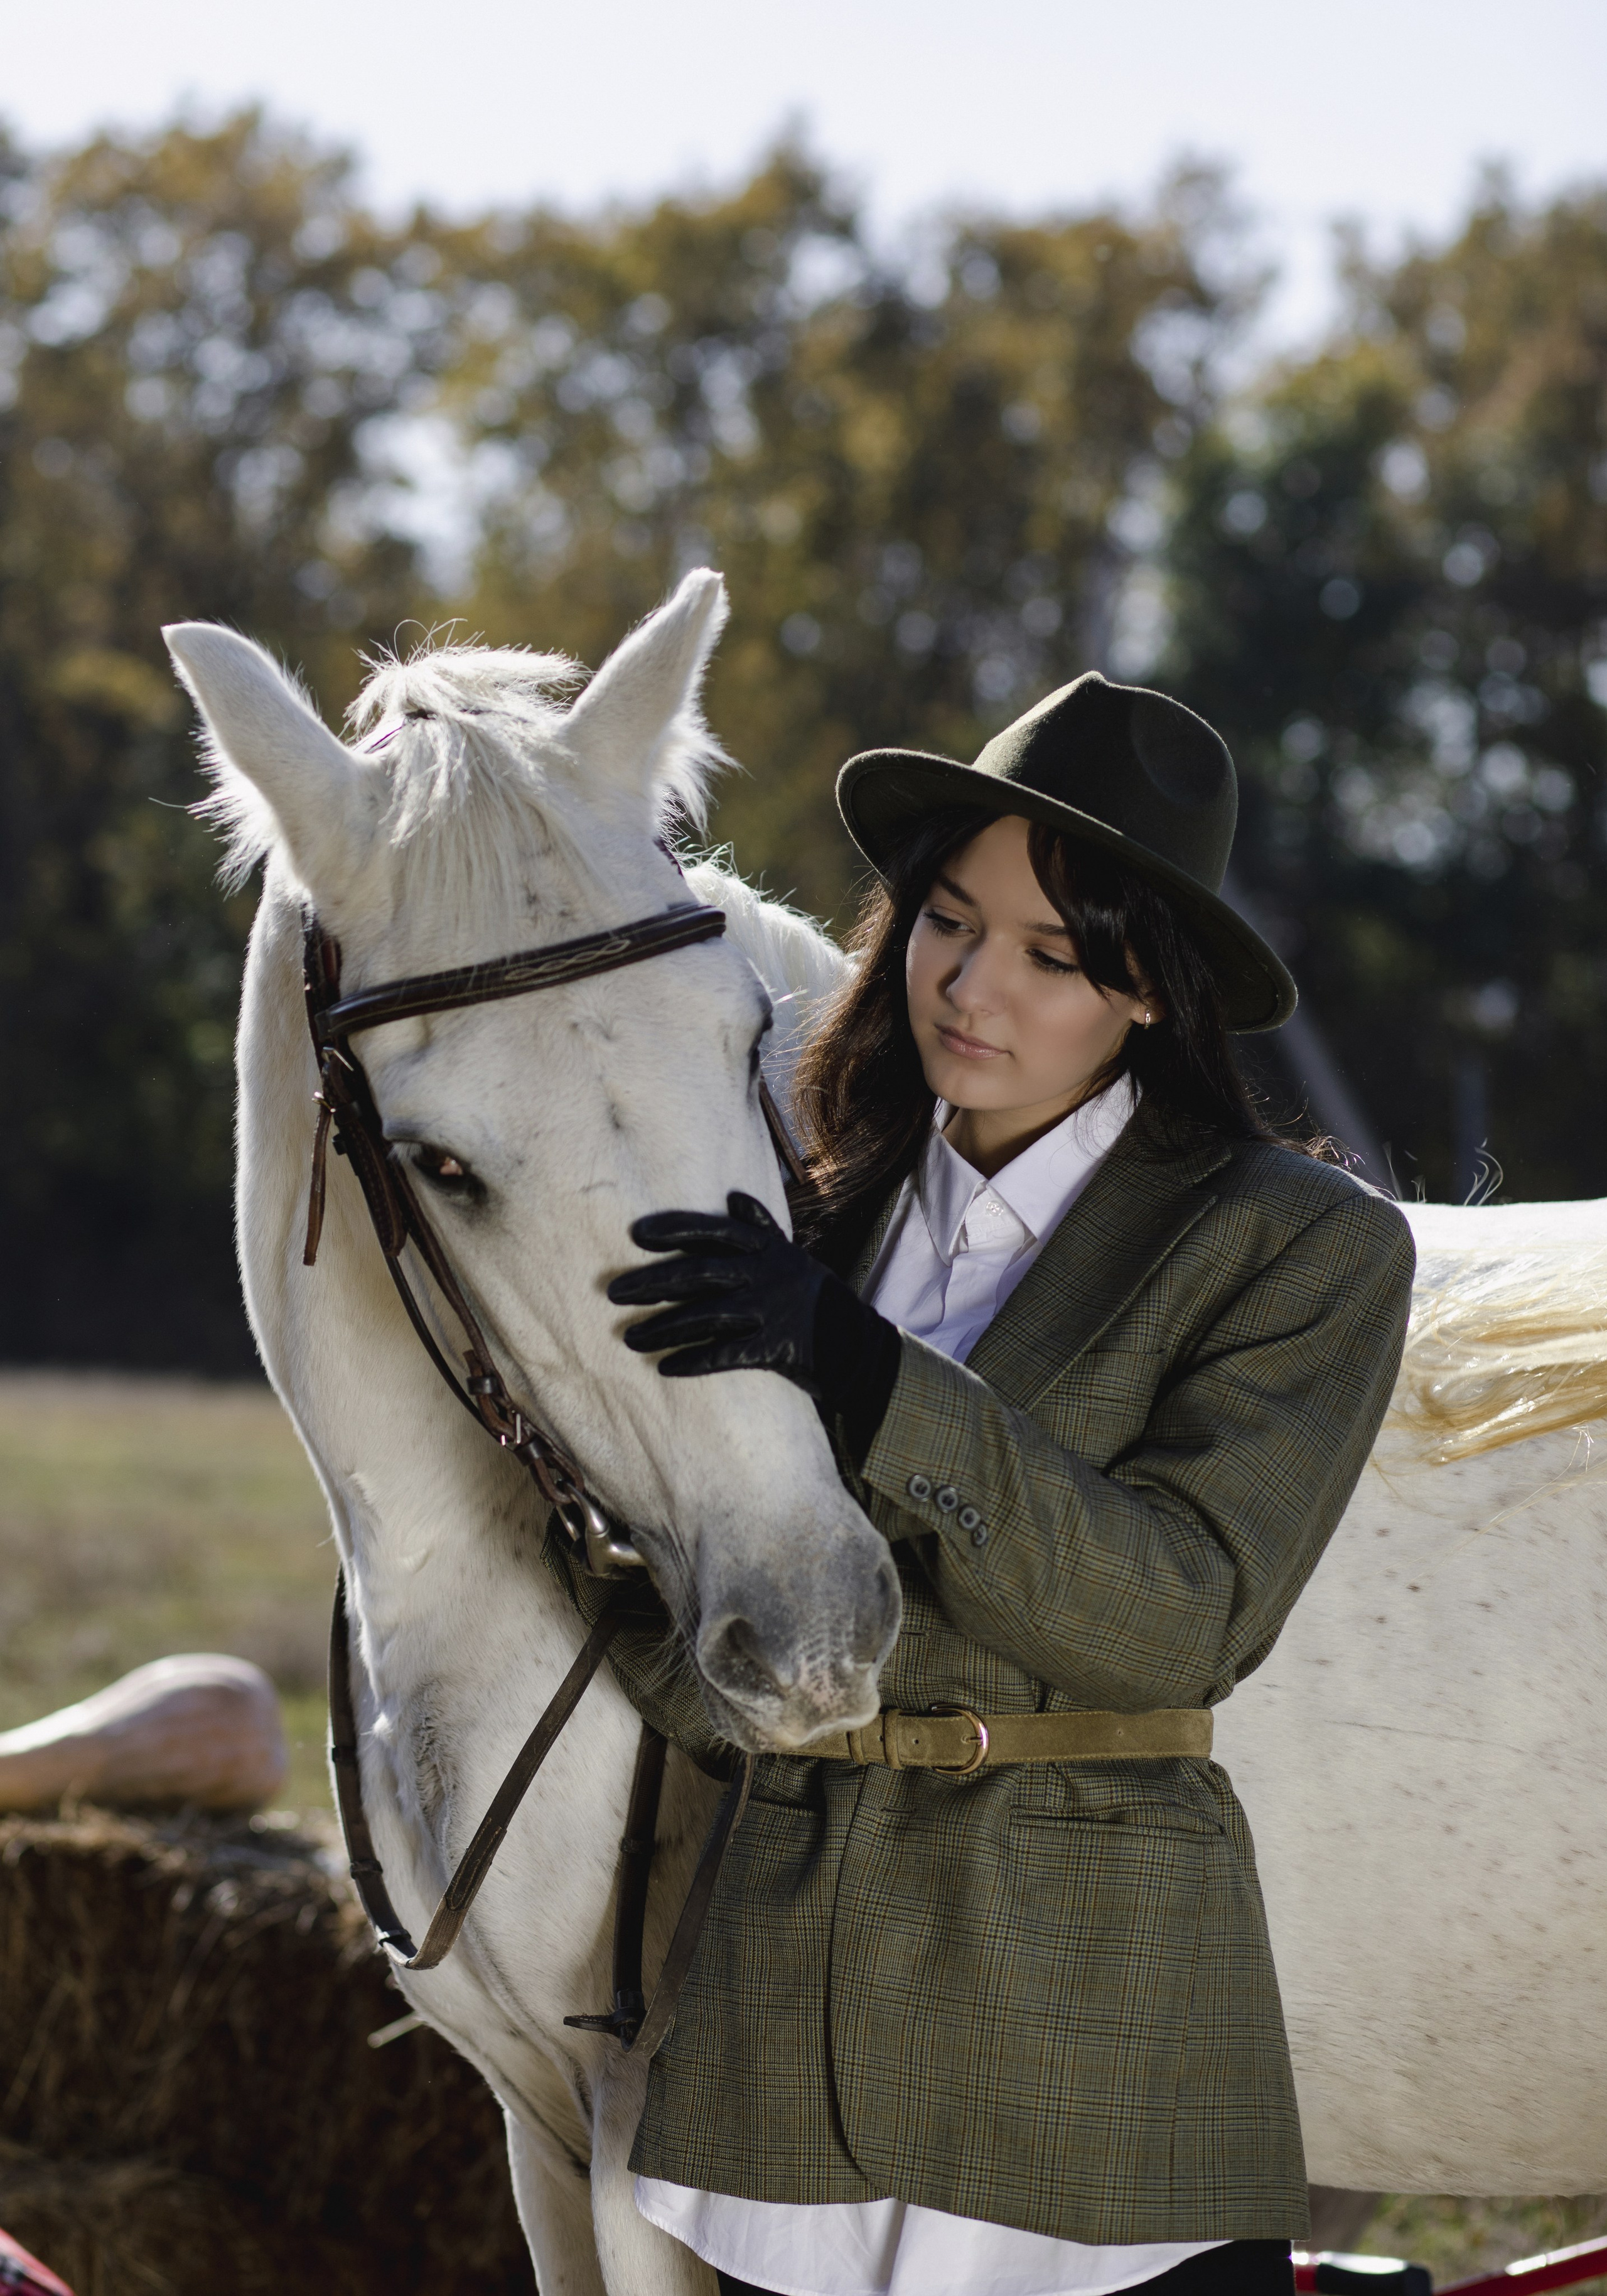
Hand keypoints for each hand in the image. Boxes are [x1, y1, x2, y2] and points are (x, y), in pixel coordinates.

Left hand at [608, 1193, 900, 1451]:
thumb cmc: (812, 1295)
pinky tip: (666, 1367)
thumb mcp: (791, 1255)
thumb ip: (760, 1227)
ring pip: (707, 1316)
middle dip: (653, 1282)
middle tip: (613, 1292)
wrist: (854, 1343)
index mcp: (767, 1249)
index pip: (714, 1232)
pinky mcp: (777, 1348)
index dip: (676, 1231)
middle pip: (700, 1273)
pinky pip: (727, 1354)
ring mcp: (772, 1311)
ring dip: (664, 1327)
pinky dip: (694, 1361)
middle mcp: (767, 1275)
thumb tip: (733, 1197)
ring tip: (630, 1337)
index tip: (637, 1236)